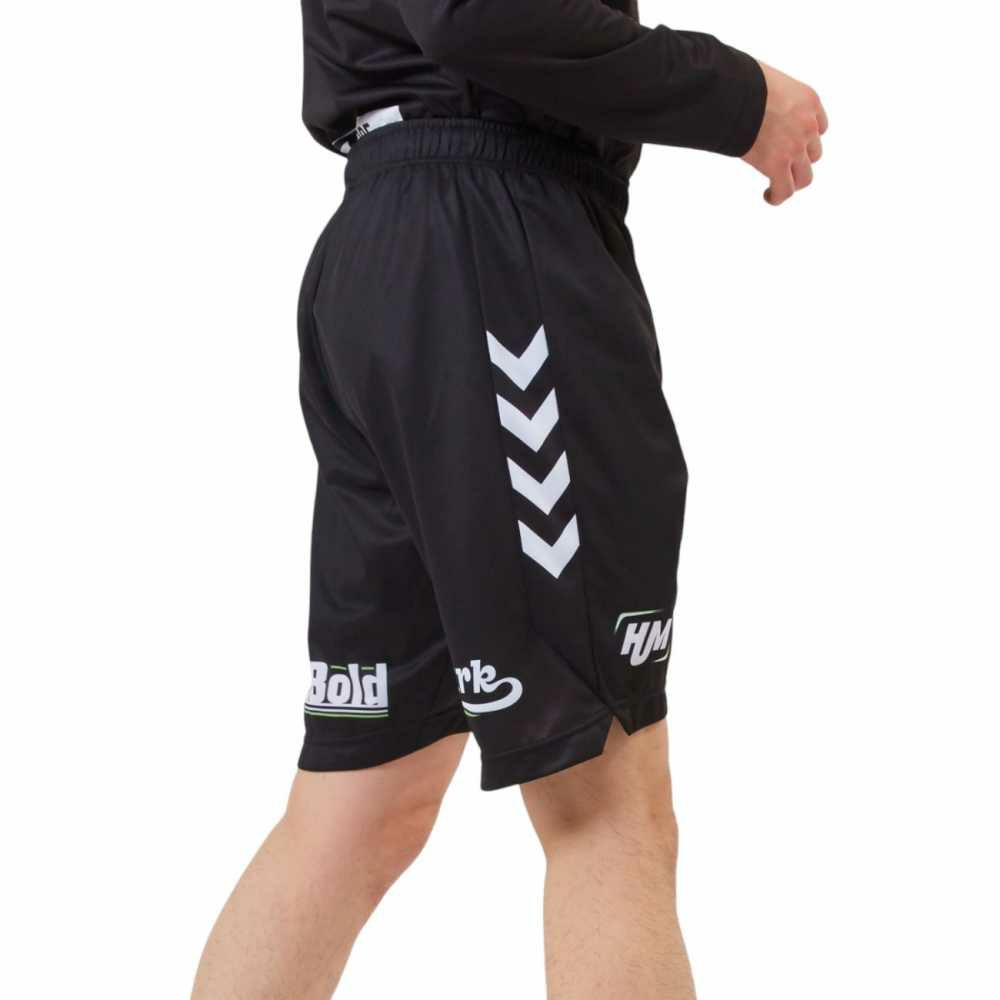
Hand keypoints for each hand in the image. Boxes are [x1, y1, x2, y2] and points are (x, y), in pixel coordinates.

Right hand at [744, 61, 827, 205]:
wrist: (735, 94)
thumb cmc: (742, 81)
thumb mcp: (768, 80)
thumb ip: (772, 96)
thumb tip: (753, 102)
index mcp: (808, 101)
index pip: (819, 127)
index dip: (806, 138)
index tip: (792, 142)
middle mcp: (808, 126)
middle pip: (813, 154)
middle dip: (799, 160)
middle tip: (782, 165)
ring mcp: (795, 148)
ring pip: (804, 176)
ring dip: (791, 181)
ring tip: (776, 184)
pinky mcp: (777, 165)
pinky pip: (784, 190)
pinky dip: (778, 196)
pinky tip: (768, 196)